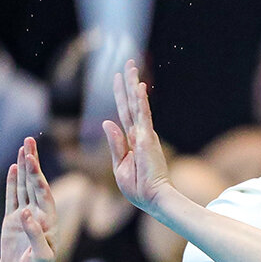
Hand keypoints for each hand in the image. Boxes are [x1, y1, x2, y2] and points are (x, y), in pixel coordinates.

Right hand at [0, 137, 56, 261]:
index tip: (33, 160)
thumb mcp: (39, 259)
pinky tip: (14, 167)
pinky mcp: (12, 223)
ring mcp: (25, 218)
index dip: (38, 177)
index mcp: (49, 223)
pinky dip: (13, 183)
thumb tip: (27, 214)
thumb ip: (35, 236)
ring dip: (24, 168)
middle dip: (32, 163)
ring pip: (24, 187)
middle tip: (28, 141)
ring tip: (23, 147)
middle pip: (35, 185)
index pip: (44, 195)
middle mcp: (39, 217)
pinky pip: (12, 198)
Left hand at [103, 59, 172, 211]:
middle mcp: (140, 134)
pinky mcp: (148, 139)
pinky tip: (139, 86)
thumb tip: (107, 122)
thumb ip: (115, 144)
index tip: (118, 78)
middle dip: (128, 83)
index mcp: (132, 142)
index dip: (121, 96)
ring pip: (136, 105)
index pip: (124, 114)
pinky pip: (142, 116)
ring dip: (133, 84)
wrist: (152, 198)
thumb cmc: (138, 188)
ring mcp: (145, 135)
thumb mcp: (120, 166)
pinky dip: (140, 101)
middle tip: (129, 63)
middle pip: (131, 104)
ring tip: (131, 65)